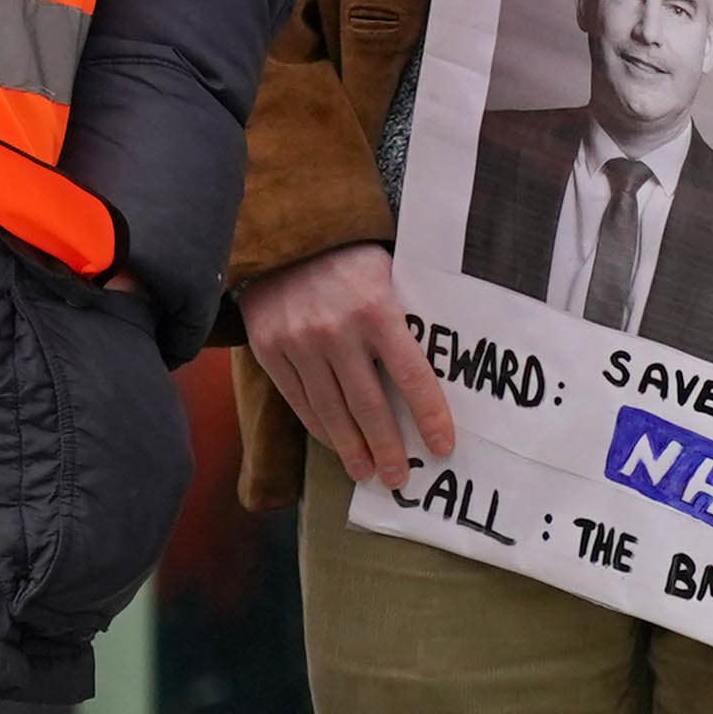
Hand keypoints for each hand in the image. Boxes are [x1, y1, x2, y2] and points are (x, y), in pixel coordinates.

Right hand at [240, 243, 449, 484]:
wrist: (284, 235)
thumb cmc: (349, 256)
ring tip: (367, 473)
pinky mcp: (270, 349)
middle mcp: (336, 330)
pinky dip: (320, 427)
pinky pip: (299, 401)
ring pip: (331, 411)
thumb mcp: (388, 273)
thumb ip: (405, 317)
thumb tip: (437, 373)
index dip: (429, 415)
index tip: (443, 446)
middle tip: (399, 478)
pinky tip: (335, 444)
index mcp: (377, 308)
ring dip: (352, 449)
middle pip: (369, 405)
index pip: (412, 375)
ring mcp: (299, 343)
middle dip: (388, 448)